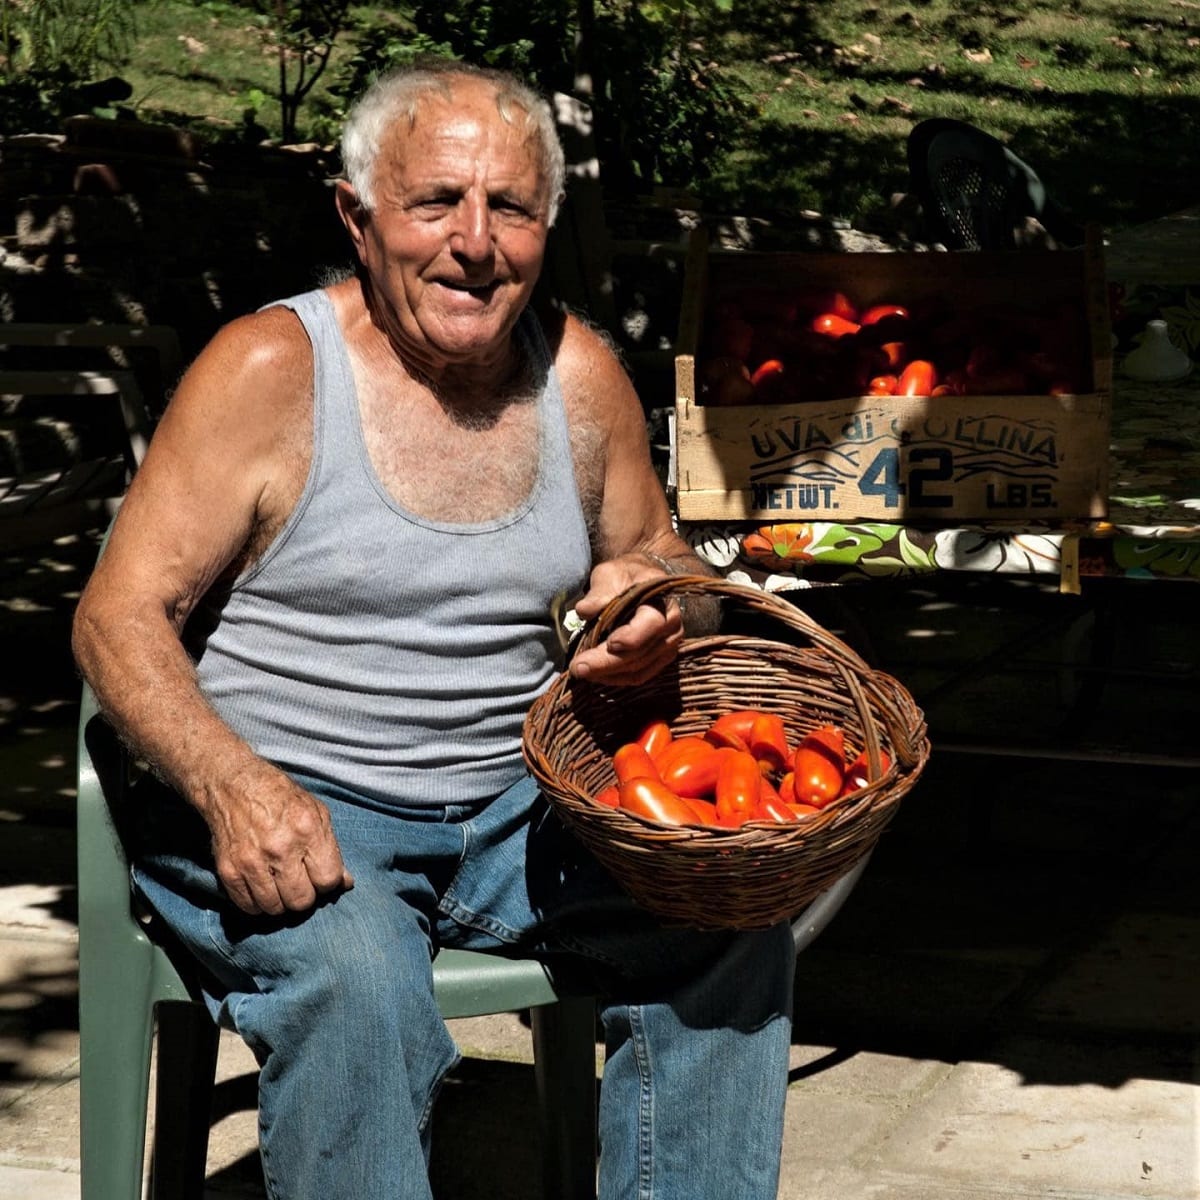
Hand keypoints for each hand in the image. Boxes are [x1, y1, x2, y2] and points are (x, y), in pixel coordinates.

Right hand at [201, 761, 354, 915]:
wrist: (233, 786)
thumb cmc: (280, 798)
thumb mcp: (316, 813)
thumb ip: (332, 849)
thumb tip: (345, 883)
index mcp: (307, 830)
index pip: (328, 879)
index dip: (327, 883)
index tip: (320, 877)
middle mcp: (280, 848)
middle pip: (301, 900)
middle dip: (305, 895)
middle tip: (300, 882)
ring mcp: (252, 861)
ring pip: (275, 908)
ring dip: (280, 902)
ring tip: (280, 885)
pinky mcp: (228, 871)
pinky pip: (248, 907)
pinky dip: (257, 903)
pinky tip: (261, 887)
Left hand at [569, 556, 684, 685]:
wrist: (639, 581)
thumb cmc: (624, 576)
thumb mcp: (610, 574)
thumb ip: (600, 592)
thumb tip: (584, 610)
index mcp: (663, 602)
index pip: (651, 624)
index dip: (631, 637)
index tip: (608, 644)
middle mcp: (671, 628)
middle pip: (640, 654)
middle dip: (607, 663)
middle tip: (577, 667)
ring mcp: (667, 647)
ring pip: (638, 670)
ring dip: (608, 675)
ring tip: (580, 671)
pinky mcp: (658, 661)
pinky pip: (638, 677)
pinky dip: (615, 679)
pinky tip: (595, 675)